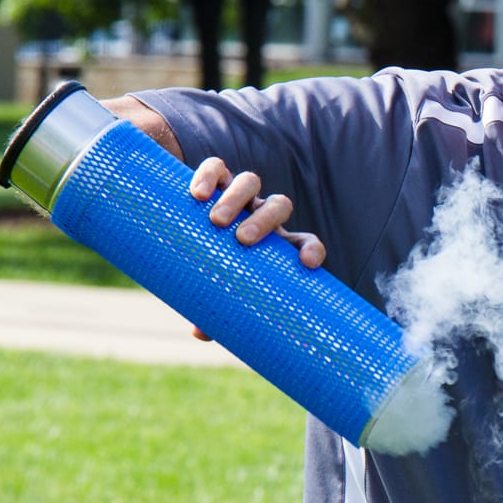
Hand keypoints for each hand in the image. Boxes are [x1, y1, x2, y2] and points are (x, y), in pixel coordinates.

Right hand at [187, 157, 327, 340]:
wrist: (191, 241)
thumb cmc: (214, 273)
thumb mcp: (219, 292)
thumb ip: (216, 312)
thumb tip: (200, 333)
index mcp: (276, 244)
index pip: (306, 241)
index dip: (311, 249)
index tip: (306, 264)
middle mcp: (262, 215)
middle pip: (278, 205)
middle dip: (265, 221)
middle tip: (242, 240)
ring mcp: (240, 196)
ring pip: (249, 182)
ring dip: (237, 198)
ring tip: (216, 220)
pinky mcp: (214, 181)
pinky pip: (216, 169)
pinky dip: (209, 175)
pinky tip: (197, 194)